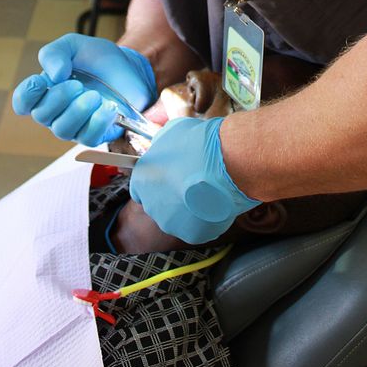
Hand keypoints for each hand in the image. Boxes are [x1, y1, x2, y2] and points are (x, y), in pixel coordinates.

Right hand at [12, 33, 156, 145]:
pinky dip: (97, 122)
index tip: (41, 81)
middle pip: (42, 115)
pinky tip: (109, 108)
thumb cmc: (97, 58)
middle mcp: (57, 111)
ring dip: (77, 111)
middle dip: (58, 98)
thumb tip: (53, 75)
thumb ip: (55, 53)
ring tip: (95, 95)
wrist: (130, 67)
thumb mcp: (74, 45)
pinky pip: (88, 138)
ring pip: (63, 129)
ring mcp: (76, 124)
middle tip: (78, 84)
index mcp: (46, 89)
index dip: (26, 95)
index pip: (23, 102)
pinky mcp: (97, 133)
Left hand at [129, 117, 259, 243]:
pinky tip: (217, 202)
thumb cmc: (198, 144)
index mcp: (141, 180)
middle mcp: (151, 205)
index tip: (174, 176)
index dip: (160, 182)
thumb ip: (162, 145)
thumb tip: (164, 148)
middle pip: (160, 204)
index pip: (143, 187)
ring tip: (208, 191)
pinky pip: (198, 227)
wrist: (225, 163)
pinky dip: (207, 218)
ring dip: (190, 208)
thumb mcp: (172, 132)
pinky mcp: (191, 235)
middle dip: (174, 195)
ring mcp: (171, 223)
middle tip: (194, 182)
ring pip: (179, 218)